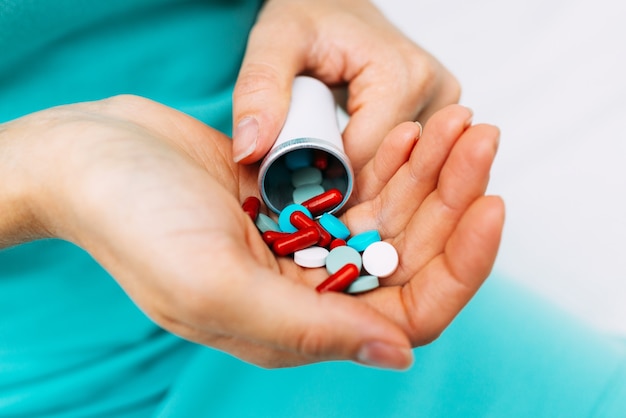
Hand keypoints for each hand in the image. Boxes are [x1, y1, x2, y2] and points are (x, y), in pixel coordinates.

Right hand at [2, 97, 501, 369]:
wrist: (91, 159)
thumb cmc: (134, 222)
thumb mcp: (212, 284)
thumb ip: (304, 328)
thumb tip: (396, 353)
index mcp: (292, 326)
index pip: (405, 313)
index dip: (458, 266)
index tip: (488, 204)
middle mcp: (305, 291)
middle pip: (407, 257)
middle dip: (451, 199)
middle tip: (478, 137)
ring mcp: (300, 243)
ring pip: (391, 217)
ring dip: (430, 173)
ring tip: (458, 123)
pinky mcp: (293, 201)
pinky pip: (362, 186)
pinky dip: (391, 161)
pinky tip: (412, 130)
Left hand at [231, 0, 460, 170]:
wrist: (338, 2)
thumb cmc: (310, 15)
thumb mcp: (275, 41)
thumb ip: (259, 89)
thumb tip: (249, 149)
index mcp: (403, 76)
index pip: (364, 161)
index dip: (321, 178)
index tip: (289, 181)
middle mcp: (436, 93)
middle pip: (382, 169)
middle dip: (338, 178)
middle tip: (301, 169)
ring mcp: (443, 106)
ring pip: (394, 170)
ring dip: (356, 174)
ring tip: (324, 151)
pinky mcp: (439, 113)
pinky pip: (403, 159)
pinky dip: (371, 164)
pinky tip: (346, 151)